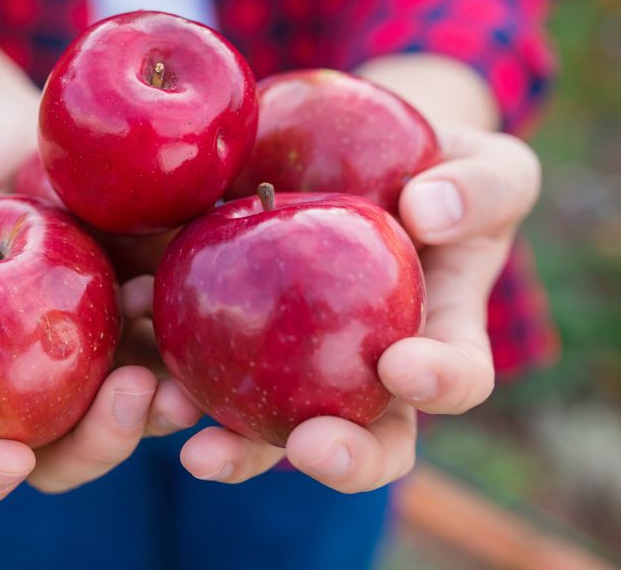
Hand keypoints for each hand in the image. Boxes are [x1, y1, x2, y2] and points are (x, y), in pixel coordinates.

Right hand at [0, 276, 201, 505]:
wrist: (53, 130)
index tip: (11, 460)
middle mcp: (23, 381)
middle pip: (55, 453)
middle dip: (95, 444)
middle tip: (129, 393)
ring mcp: (87, 360)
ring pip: (121, 420)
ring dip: (152, 411)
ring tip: (176, 377)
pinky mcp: (141, 328)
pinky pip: (164, 362)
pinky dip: (176, 354)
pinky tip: (174, 306)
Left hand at [176, 125, 540, 491]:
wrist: (363, 163)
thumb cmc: (441, 176)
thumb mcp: (487, 168)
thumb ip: (479, 188)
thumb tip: (429, 209)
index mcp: (438, 342)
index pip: (453, 378)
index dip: (437, 384)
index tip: (404, 365)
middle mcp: (367, 376)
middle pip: (361, 441)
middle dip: (338, 456)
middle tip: (308, 445)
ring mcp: (298, 368)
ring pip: (267, 428)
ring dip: (232, 441)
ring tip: (193, 435)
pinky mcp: (233, 337)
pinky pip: (200, 362)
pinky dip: (165, 359)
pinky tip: (134, 326)